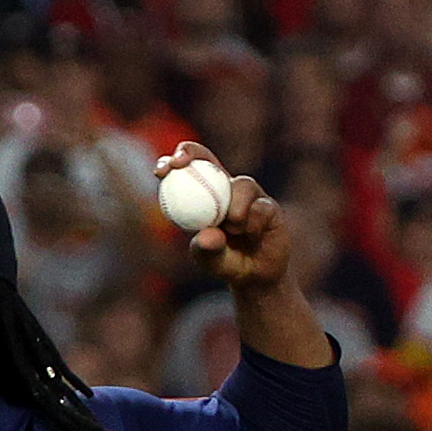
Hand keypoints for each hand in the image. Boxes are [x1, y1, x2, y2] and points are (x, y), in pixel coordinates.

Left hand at [152, 141, 290, 290]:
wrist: (256, 277)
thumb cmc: (225, 262)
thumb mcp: (209, 259)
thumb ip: (205, 248)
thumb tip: (206, 235)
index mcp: (204, 195)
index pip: (187, 169)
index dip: (174, 161)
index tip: (161, 171)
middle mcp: (226, 188)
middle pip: (207, 159)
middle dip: (190, 153)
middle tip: (178, 164)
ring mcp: (249, 195)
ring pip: (242, 185)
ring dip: (235, 209)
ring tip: (234, 229)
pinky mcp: (270, 207)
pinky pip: (261, 207)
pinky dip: (253, 224)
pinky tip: (252, 235)